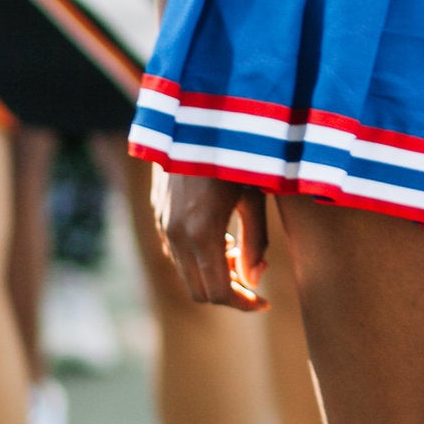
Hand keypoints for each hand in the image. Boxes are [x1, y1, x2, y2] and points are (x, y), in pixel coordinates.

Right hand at [150, 163, 267, 306]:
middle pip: (199, 291)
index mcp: (202, 233)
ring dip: (212, 275)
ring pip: (186, 274)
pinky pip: (176, 254)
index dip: (244, 304)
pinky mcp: (158, 215)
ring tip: (238, 253)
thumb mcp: (254, 196)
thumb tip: (255, 279)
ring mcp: (162, 225)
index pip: (219, 292)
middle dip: (229, 294)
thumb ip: (256, 242)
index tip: (265, 303)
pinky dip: (199, 259)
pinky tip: (220, 238)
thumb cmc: (235, 154)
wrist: (192, 119)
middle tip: (254, 282)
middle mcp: (175, 235)